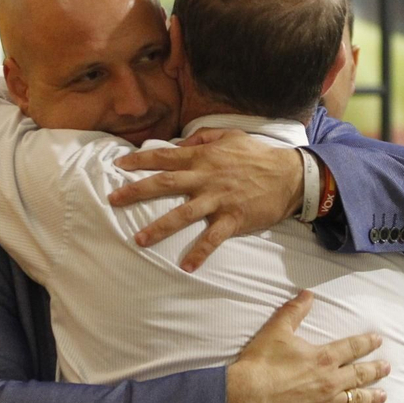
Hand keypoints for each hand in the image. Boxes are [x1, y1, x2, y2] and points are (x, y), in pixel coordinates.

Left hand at [111, 128, 304, 271]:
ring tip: (138, 239)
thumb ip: (203, 139)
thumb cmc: (258, 155)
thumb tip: (179, 143)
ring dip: (159, 227)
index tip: (118, 165)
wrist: (290, 175)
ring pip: (183, 213)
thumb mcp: (230, 136)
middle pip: (165, 183)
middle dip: (136, 191)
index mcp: (203, 158)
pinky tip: (187, 266)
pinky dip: (200, 252)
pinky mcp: (233, 218)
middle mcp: (206, 178)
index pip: (164, 157)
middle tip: (113, 199)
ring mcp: (219, 199)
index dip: (139, 160)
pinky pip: (213, 237)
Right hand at [225, 291, 388, 402]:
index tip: (378, 341)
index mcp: (323, 358)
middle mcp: (330, 382)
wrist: (245, 397)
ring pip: (356, 400)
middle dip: (376, 370)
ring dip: (371, 396)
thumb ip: (294, 311)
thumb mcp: (276, 330)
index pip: (352, 348)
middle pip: (360, 375)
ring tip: (382, 395)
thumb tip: (308, 294)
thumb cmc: (260, 363)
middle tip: (387, 367)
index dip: (367, 343)